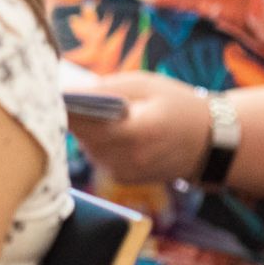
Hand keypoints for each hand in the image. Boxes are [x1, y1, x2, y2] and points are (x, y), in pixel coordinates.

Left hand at [68, 71, 212, 184]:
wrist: (212, 141)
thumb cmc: (176, 104)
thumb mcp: (144, 85)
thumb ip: (104, 89)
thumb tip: (65, 91)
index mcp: (138, 130)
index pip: (85, 123)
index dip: (65, 109)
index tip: (52, 93)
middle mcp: (131, 158)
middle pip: (81, 136)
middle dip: (73, 116)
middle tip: (72, 98)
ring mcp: (127, 172)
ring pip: (85, 147)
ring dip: (85, 130)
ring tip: (98, 113)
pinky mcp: (124, 179)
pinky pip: (96, 156)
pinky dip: (97, 143)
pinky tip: (111, 131)